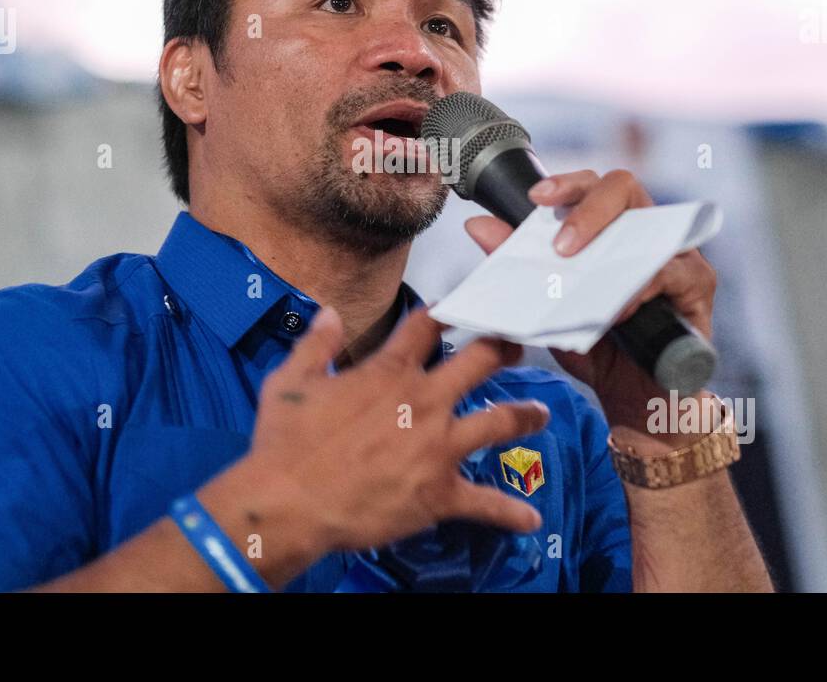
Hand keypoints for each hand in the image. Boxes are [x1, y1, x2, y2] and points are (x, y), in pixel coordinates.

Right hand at [242, 305, 550, 571]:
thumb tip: (328, 312)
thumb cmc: (285, 442)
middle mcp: (425, 402)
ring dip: (524, 415)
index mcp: (389, 372)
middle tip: (517, 343)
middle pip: (481, 361)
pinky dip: (511, 513)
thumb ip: (316, 343)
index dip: (444, 311)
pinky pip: (486, 503)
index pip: (427, 326)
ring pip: (499, 421)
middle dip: (503, 347)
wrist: (288, 503)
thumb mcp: (290, 380)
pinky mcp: (441, 492)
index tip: (459, 305)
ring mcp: (439, 447)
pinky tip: (531, 520)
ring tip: (541, 413)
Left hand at [463, 169, 717, 447]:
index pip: (591, 186)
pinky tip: (618, 306)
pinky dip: (640, 286)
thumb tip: (478, 225)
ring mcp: (677, 253)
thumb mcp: (549, 306)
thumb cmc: (596, 347)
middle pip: (624, 187)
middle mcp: (646, 231)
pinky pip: (671, 272)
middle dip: (587, 205)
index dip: (566, 183)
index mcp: (611, 229)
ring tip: (577, 265)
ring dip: (613, 242)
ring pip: (652, 223)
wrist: (634, 401)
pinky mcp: (699, 285)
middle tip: (559, 243)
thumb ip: (519, 265)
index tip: (536, 196)